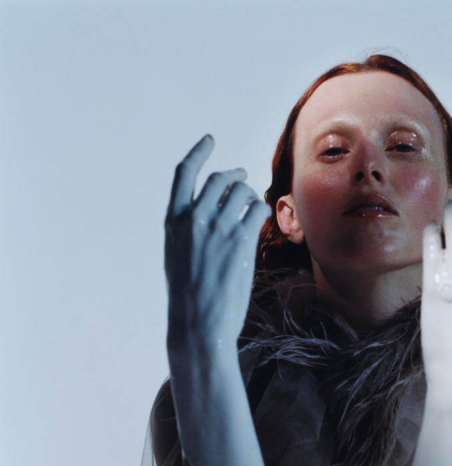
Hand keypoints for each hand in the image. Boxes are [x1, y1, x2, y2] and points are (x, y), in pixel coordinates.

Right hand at [164, 134, 269, 358]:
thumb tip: (208, 214)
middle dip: (234, 175)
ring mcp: (218, 229)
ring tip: (253, 203)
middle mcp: (195, 219)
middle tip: (243, 177)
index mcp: (174, 221)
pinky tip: (261, 217)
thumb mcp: (177, 256)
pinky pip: (257, 211)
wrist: (199, 322)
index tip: (210, 140)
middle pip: (218, 180)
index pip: (184, 174)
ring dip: (250, 194)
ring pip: (241, 193)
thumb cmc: (189, 296)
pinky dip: (261, 210)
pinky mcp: (240, 242)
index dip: (198, 153)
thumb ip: (189, 231)